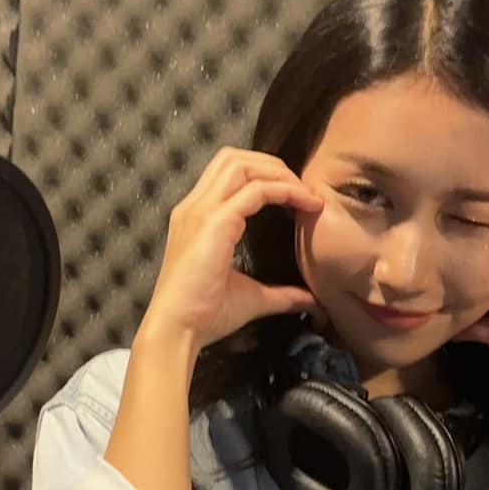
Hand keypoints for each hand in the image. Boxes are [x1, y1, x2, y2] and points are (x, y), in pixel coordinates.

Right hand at [142, 147, 324, 352]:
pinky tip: (304, 204)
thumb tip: (311, 300)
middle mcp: (194, 206)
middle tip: (301, 189)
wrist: (177, 331)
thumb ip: (281, 294)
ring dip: (279, 173)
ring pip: (242, 165)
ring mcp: (201, 211)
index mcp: (196, 217)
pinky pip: (256, 190)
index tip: (294, 197)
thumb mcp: (251, 298)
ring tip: (305, 194)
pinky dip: (284, 191)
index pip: (228, 174)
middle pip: (233, 158)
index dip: (264, 176)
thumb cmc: (205, 316)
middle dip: (272, 165)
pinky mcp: (215, 222)